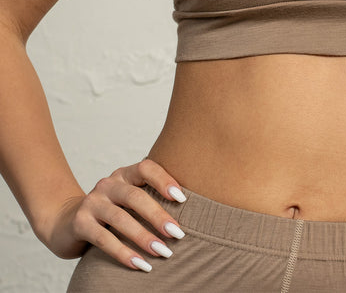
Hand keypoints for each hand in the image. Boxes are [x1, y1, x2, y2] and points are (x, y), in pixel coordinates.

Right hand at [44, 159, 186, 271]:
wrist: (67, 222)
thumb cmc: (111, 212)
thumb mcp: (128, 201)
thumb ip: (150, 200)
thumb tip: (190, 213)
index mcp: (124, 174)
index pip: (146, 167)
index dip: (164, 179)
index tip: (183, 198)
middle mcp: (107, 184)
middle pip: (135, 196)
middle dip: (158, 215)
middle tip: (178, 234)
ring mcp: (92, 202)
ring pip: (120, 219)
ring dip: (143, 237)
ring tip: (163, 253)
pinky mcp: (80, 223)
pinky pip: (104, 239)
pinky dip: (124, 253)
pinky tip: (140, 265)